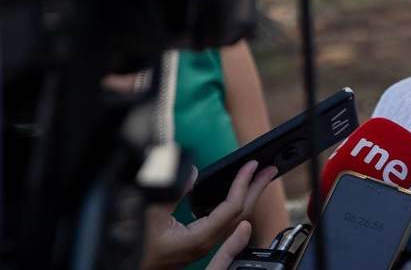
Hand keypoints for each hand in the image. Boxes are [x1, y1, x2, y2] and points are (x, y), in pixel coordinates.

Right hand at [140, 159, 277, 269]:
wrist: (126, 267)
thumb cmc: (134, 248)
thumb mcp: (149, 216)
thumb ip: (171, 193)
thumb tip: (193, 173)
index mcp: (198, 238)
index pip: (231, 208)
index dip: (243, 184)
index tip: (252, 165)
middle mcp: (205, 243)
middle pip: (240, 213)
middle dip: (256, 189)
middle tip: (270, 169)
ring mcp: (202, 244)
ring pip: (234, 219)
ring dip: (247, 195)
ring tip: (256, 178)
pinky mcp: (196, 242)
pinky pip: (223, 221)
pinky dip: (233, 203)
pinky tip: (233, 194)